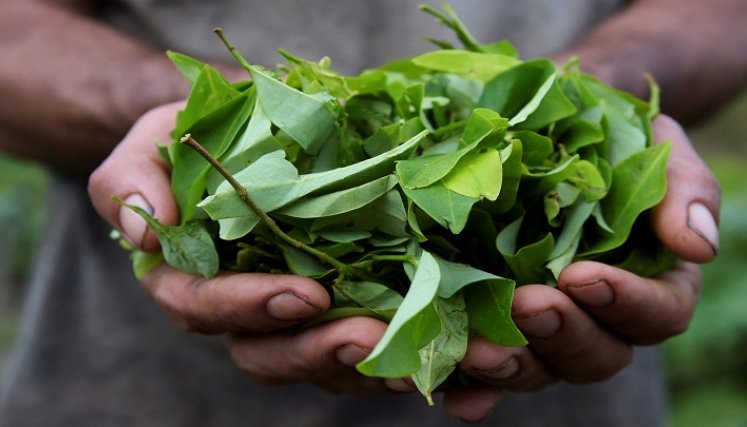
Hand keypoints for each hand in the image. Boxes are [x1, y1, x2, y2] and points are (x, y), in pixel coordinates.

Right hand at [88, 103, 404, 395]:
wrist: (252, 123)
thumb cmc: (202, 132)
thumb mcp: (158, 139)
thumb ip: (131, 179)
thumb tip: (143, 230)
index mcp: (187, 273)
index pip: (201, 306)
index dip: (247, 307)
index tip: (302, 295)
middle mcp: (238, 304)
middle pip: (263, 352)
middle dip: (313, 351)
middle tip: (364, 339)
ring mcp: (289, 311)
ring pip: (315, 361)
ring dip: (362, 368)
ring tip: (408, 362)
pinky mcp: (335, 306)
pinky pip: (356, 347)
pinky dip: (392, 354)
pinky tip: (429, 350)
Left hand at [449, 115, 719, 421]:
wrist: (548, 122)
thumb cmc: (607, 135)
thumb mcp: (654, 144)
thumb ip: (684, 190)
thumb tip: (698, 247)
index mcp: (650, 281)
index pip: (655, 313)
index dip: (625, 302)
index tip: (582, 276)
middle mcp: (599, 315)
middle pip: (595, 353)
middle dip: (562, 333)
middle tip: (528, 304)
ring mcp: (545, 325)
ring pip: (542, 367)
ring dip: (514, 366)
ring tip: (480, 349)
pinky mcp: (499, 323)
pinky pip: (490, 367)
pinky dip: (475, 388)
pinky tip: (455, 394)